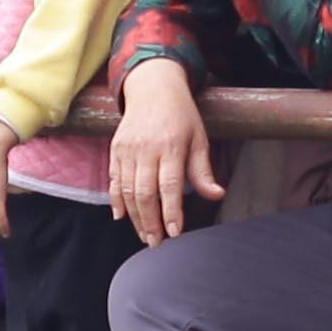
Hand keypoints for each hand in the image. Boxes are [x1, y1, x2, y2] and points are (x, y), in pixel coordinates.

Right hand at [112, 60, 224, 243]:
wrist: (153, 88)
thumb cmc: (181, 115)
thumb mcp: (199, 138)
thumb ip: (203, 171)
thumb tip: (217, 195)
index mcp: (171, 145)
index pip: (170, 185)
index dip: (171, 211)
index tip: (174, 232)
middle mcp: (146, 148)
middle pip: (145, 193)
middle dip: (150, 221)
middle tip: (156, 242)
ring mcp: (128, 149)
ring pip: (128, 190)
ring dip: (135, 217)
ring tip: (145, 235)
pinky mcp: (116, 149)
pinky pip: (114, 180)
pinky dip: (116, 200)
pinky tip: (122, 217)